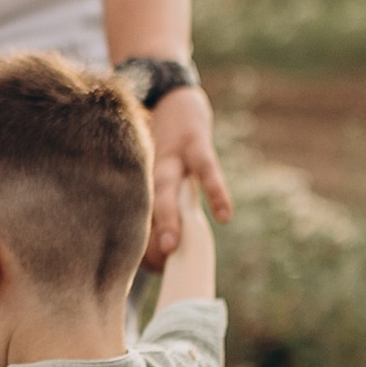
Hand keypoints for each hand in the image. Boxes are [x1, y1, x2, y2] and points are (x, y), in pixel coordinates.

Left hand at [144, 84, 232, 267]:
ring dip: (168, 219)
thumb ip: (158, 203)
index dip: (144, 248)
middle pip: (147, 208)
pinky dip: (216, 192)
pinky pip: (206, 170)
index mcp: (141, 182)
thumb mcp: (155, 168)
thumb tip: (165, 252)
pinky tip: (225, 216)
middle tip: (148, 269)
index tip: (151, 276)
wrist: (168, 90)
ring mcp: (171, 156)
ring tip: (172, 248)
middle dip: (147, 239)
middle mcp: (151, 171)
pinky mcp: (194, 142)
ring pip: (167, 190)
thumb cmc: (166, 139)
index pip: (139, 219)